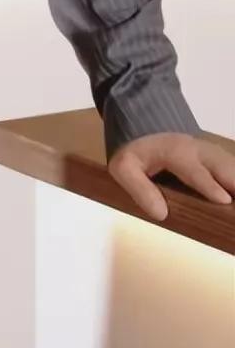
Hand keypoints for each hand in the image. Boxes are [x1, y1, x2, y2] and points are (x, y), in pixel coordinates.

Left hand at [108, 133, 234, 221]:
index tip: (224, 200)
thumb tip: (161, 213)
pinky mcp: (217, 159)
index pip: (194, 169)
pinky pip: (233, 168)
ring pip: (232, 166)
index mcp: (174, 151)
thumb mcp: (124, 168)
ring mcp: (210, 152)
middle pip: (223, 166)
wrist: (143, 133)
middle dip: (234, 183)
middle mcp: (198, 149)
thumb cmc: (135, 155)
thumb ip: (139, 188)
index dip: (209, 185)